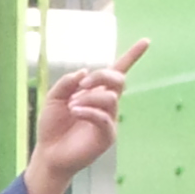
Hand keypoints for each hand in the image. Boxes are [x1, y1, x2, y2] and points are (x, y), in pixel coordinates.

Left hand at [23, 38, 147, 193]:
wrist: (48, 153)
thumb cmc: (52, 125)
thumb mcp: (54, 98)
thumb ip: (67, 82)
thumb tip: (85, 72)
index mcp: (96, 92)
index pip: (118, 71)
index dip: (132, 56)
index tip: (146, 41)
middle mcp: (107, 104)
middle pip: (118, 79)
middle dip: (101, 76)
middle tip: (81, 85)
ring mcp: (109, 120)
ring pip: (110, 98)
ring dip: (89, 97)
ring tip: (72, 106)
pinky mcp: (107, 136)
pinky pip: (104, 117)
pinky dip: (88, 110)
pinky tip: (75, 111)